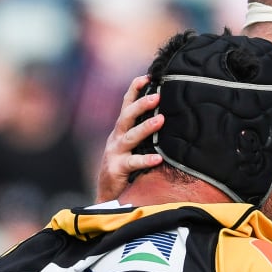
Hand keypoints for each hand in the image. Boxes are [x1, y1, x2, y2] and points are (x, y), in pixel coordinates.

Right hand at [95, 75, 164, 202]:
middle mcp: (116, 138)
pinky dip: (146, 160)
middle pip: (127, 117)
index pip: (126, 105)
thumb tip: (166, 118)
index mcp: (120, 131)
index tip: (148, 76)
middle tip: (157, 96)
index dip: (134, 90)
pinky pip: (133, 163)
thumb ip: (142, 134)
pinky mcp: (117, 169)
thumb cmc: (123, 168)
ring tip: (161, 120)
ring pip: (130, 137)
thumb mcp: (131, 147)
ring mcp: (115, 153)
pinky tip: (158, 158)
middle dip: (141, 104)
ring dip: (146, 127)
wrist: (106, 194)